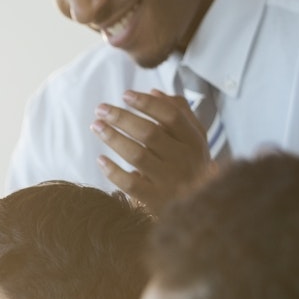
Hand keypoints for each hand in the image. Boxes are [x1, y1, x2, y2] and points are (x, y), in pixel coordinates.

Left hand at [91, 89, 217, 210]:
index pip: (170, 116)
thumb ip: (179, 113)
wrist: (202, 207)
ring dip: (113, 138)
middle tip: (101, 109)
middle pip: (149, 133)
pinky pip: (130, 184)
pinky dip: (113, 171)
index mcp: (193, 141)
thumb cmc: (191, 165)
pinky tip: (100, 159)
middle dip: (122, 118)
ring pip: (137, 156)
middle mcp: (182, 159)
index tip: (125, 94)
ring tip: (96, 126)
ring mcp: (168, 181)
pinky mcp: (154, 200)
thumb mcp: (194, 138)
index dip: (146, 103)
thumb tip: (154, 92)